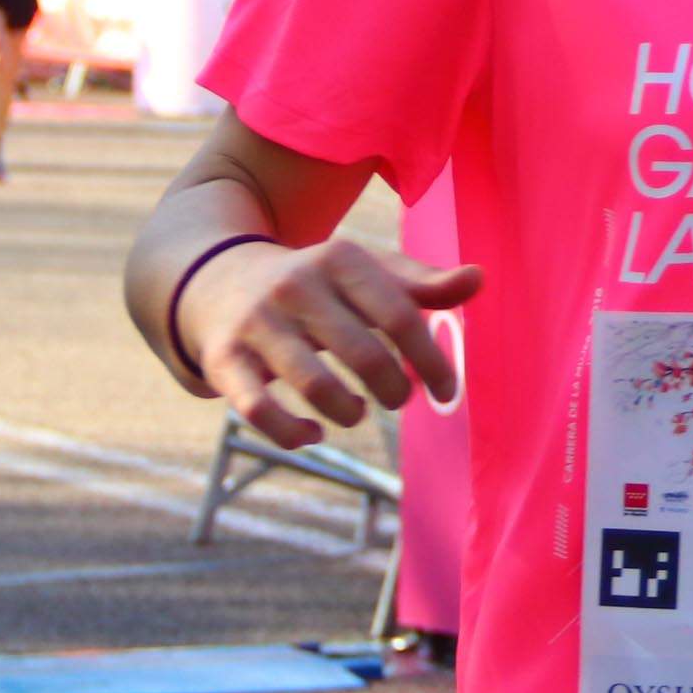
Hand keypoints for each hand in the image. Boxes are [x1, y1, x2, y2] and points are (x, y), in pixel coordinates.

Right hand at [173, 235, 477, 449]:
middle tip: (399, 398)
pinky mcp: (224, 360)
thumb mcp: (364, 272)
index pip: (401, 314)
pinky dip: (293, 435)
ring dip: (349, 411)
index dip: (431, 359)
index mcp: (339, 258)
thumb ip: (420, 282)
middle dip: (394, 389)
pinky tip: (313, 434)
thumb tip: (478, 278)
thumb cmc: (314, 283)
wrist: (215, 278)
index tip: (447, 389)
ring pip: (316, 386)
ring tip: (358, 410)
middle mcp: (295, 285)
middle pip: (365, 353)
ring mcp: (257, 323)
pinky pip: (259, 411)